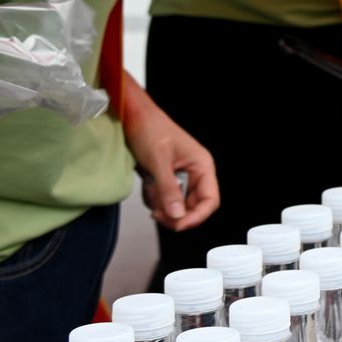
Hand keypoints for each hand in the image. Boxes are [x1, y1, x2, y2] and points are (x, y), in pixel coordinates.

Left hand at [124, 89, 219, 229]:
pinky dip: (153, 198)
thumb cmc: (149, 129)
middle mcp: (195, 173)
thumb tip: (178, 216)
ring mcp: (180, 177)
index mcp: (202, 165)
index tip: (179, 225)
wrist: (131, 117)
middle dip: (174, 214)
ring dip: (161, 204)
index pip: (210, 200)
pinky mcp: (167, 180)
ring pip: (177, 207)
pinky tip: (146, 184)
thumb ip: (168, 189)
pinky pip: (163, 201)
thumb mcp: (158, 161)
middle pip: (193, 208)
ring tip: (149, 187)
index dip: (197, 216)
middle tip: (157, 213)